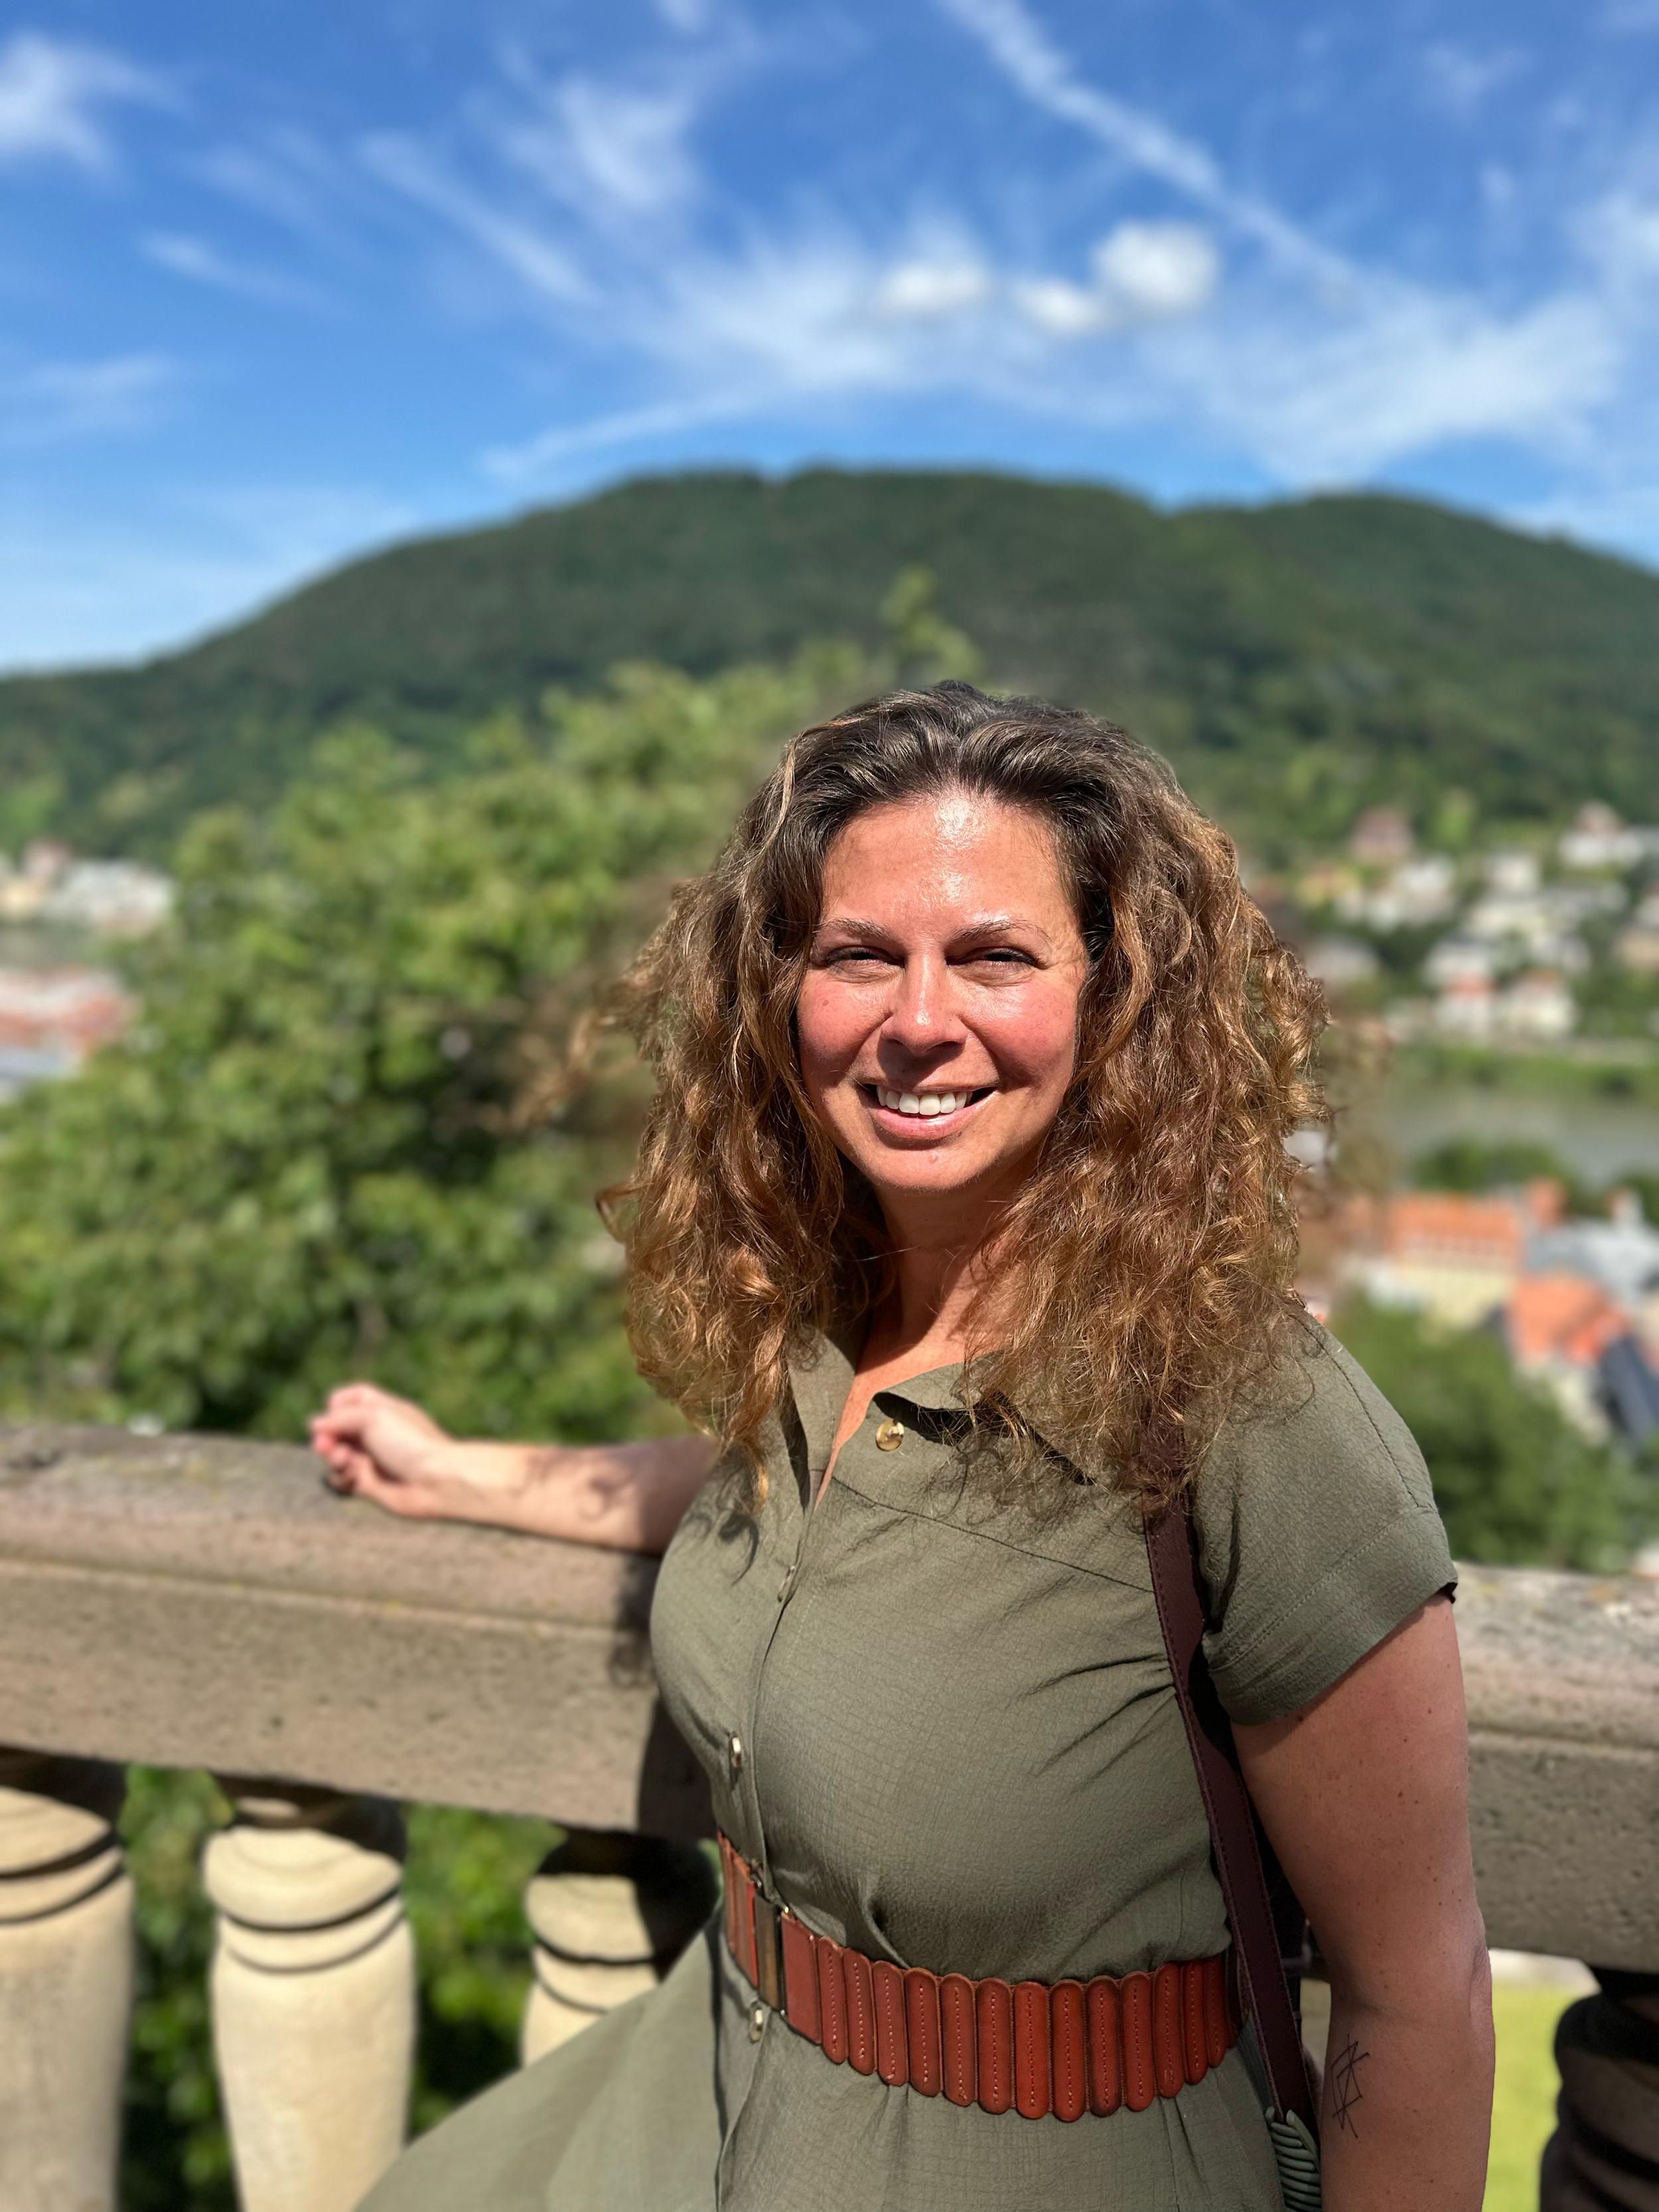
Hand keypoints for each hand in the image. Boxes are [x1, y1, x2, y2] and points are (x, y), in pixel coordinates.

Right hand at [309, 1382, 529, 1522]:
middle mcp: (377, 1434)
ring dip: (333, 1457)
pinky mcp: (369, 1485)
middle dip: (327, 1435)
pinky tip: (352, 1477)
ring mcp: (373, 1459)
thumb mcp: (374, 1417)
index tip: (333, 1409)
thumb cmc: (410, 1443)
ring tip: (343, 1460)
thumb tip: (314, 1424)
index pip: (352, 1399)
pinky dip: (341, 1477)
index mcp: (383, 1410)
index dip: (337, 1403)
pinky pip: (342, 1479)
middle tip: (324, 1445)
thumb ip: (341, 1417)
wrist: (436, 1481)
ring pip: (336, 1455)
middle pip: (338, 1429)